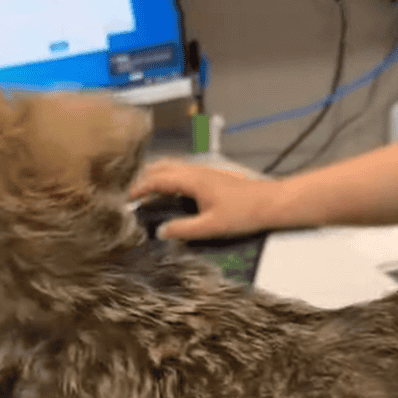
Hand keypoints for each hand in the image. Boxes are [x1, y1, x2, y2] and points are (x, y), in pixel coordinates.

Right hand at [130, 159, 277, 240]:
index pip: (158, 179)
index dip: (140, 187)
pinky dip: (169, 177)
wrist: (271, 203)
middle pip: (163, 166)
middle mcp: (196, 171)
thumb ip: (183, 229)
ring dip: (157, 175)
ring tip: (146, 188)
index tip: (126, 198)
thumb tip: (161, 231)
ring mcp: (205, 171)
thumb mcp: (210, 227)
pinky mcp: (212, 176)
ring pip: (174, 166)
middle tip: (131, 191)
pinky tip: (171, 190)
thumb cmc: (242, 214)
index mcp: (192, 180)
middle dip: (145, 176)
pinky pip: (183, 171)